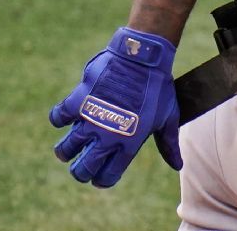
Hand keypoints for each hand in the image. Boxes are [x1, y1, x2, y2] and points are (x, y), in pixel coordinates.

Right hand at [49, 27, 182, 187]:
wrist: (142, 58)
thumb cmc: (157, 88)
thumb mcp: (167, 117)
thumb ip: (168, 144)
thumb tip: (178, 166)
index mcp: (129, 143)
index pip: (107, 176)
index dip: (101, 180)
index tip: (99, 176)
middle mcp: (107, 136)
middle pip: (82, 169)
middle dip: (80, 171)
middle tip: (81, 164)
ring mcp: (90, 119)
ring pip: (65, 149)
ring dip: (65, 151)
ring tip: (69, 148)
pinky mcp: (78, 100)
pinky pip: (58, 118)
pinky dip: (58, 118)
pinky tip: (66, 115)